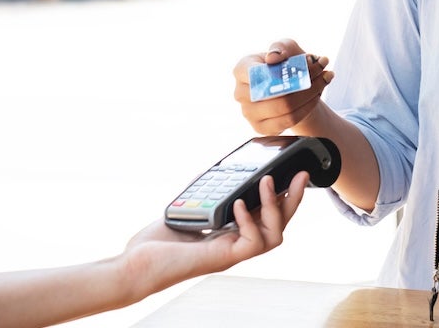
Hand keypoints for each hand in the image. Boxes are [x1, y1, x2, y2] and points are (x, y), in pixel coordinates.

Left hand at [119, 172, 309, 299]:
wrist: (135, 266)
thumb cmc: (155, 244)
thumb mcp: (186, 209)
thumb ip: (206, 195)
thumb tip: (219, 172)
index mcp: (229, 233)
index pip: (265, 215)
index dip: (280, 196)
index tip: (288, 173)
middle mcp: (235, 244)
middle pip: (279, 225)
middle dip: (294, 199)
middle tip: (303, 175)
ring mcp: (231, 253)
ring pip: (274, 235)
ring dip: (276, 207)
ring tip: (268, 181)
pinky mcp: (223, 259)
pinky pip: (252, 243)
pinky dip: (250, 220)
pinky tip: (239, 203)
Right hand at [234, 39, 332, 134]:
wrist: (290, 89)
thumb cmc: (284, 66)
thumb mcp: (286, 48)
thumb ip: (281, 47)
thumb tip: (273, 58)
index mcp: (242, 69)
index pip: (256, 71)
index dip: (280, 70)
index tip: (306, 61)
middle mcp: (240, 93)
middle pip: (275, 90)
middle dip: (305, 79)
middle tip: (323, 70)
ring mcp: (249, 113)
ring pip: (285, 106)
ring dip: (311, 92)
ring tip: (325, 79)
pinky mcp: (261, 128)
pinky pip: (290, 119)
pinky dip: (307, 107)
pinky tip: (316, 96)